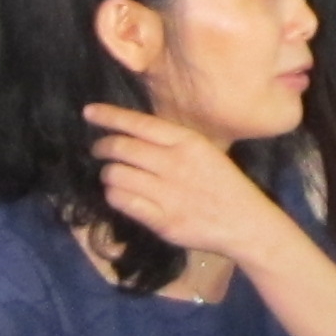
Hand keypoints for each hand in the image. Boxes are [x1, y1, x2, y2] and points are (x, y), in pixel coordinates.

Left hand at [84, 103, 294, 272]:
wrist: (246, 222)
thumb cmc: (225, 184)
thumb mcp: (206, 152)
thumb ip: (173, 144)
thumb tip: (135, 134)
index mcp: (187, 143)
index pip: (139, 124)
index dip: (110, 117)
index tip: (89, 112)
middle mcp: (174, 164)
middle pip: (122, 148)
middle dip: (103, 147)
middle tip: (99, 149)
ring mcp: (167, 193)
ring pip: (116, 175)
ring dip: (107, 174)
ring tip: (111, 175)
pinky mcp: (162, 220)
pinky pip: (122, 201)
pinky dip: (114, 195)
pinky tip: (119, 194)